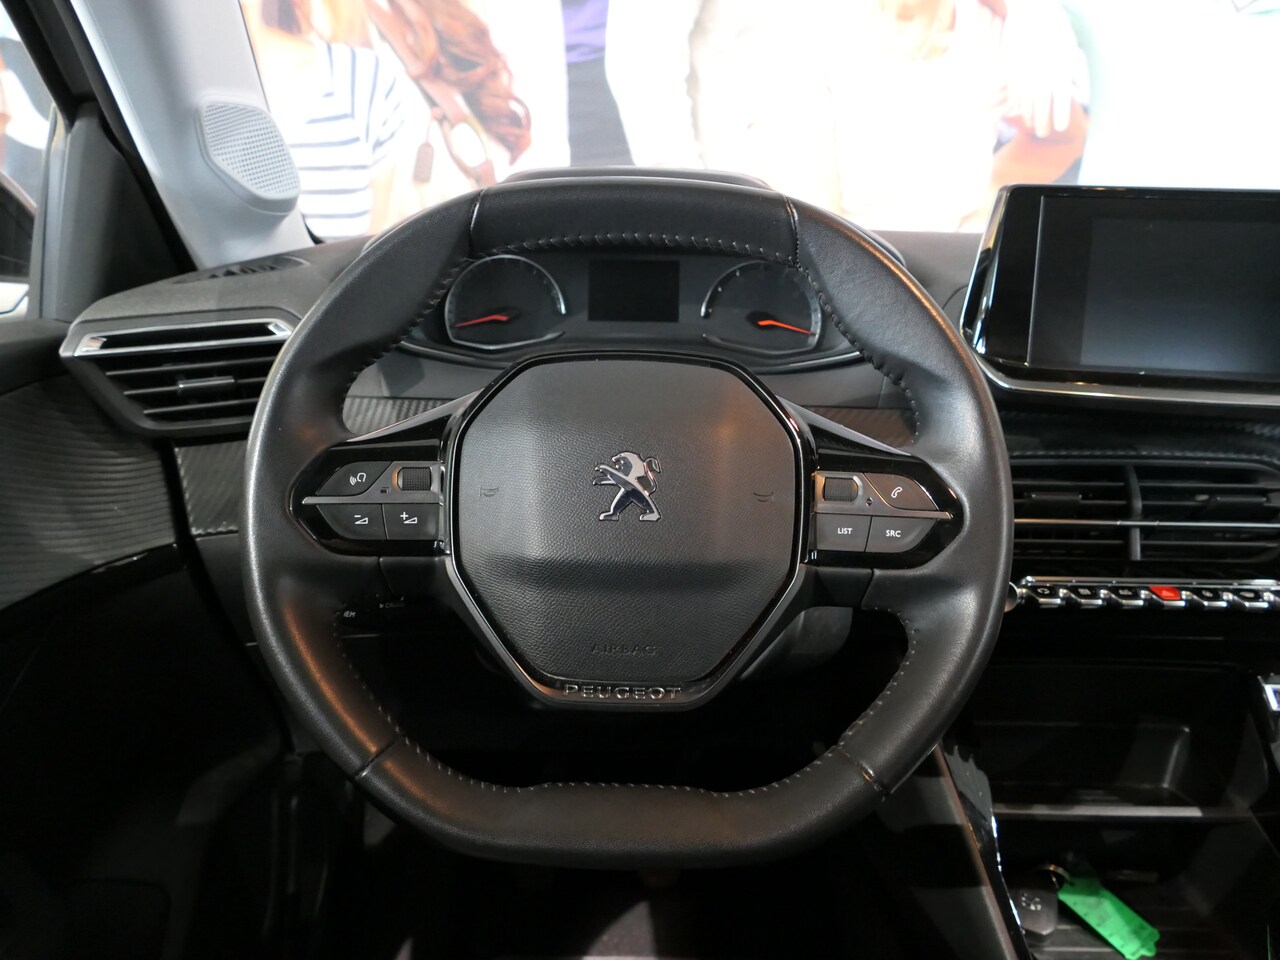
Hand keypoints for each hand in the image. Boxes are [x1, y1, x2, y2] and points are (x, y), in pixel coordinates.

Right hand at [998, 0, 1088, 137]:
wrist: (1031, 12)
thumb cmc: (1053, 27)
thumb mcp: (1069, 46)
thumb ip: (1073, 70)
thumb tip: (1077, 90)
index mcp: (1061, 71)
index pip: (1061, 103)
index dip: (1060, 118)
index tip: (1059, 128)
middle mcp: (1043, 77)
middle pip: (1043, 110)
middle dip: (1043, 124)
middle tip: (1043, 133)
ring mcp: (1026, 76)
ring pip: (1027, 105)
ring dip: (1030, 117)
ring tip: (1033, 124)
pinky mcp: (1012, 72)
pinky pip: (1016, 95)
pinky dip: (1020, 105)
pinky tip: (1023, 110)